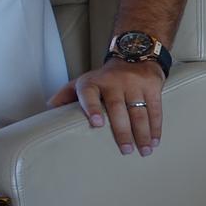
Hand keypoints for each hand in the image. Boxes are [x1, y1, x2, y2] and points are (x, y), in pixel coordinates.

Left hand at [48, 59, 162, 155]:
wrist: (136, 54)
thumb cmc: (106, 77)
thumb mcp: (85, 81)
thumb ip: (67, 95)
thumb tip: (50, 109)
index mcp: (93, 83)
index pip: (89, 94)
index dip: (92, 108)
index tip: (97, 123)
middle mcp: (114, 82)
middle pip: (118, 108)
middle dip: (123, 131)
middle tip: (126, 150)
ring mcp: (135, 84)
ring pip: (139, 112)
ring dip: (143, 133)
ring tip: (144, 151)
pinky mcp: (152, 87)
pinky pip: (155, 109)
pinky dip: (156, 127)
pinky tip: (155, 140)